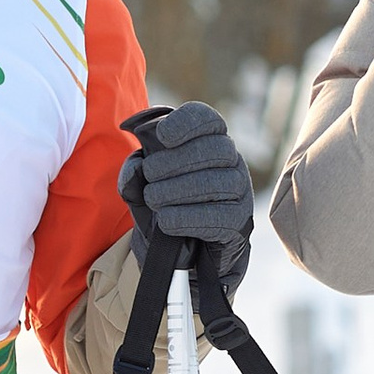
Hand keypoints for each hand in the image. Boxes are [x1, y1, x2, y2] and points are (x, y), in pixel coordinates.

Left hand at [121, 102, 253, 284]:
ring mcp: (239, 191)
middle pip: (214, 148)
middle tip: (151, 177)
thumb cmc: (165, 208)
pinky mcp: (238, 222)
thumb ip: (134, 174)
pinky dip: (185, 218)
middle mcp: (230, 161)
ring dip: (176, 191)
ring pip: (216, 182)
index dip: (185, 123)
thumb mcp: (141, 188)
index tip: (162, 137)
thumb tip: (136, 169)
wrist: (183, 255)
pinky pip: (216, 216)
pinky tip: (166, 221)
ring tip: (154, 200)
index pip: (207, 119)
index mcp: (208, 141)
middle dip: (174, 162)